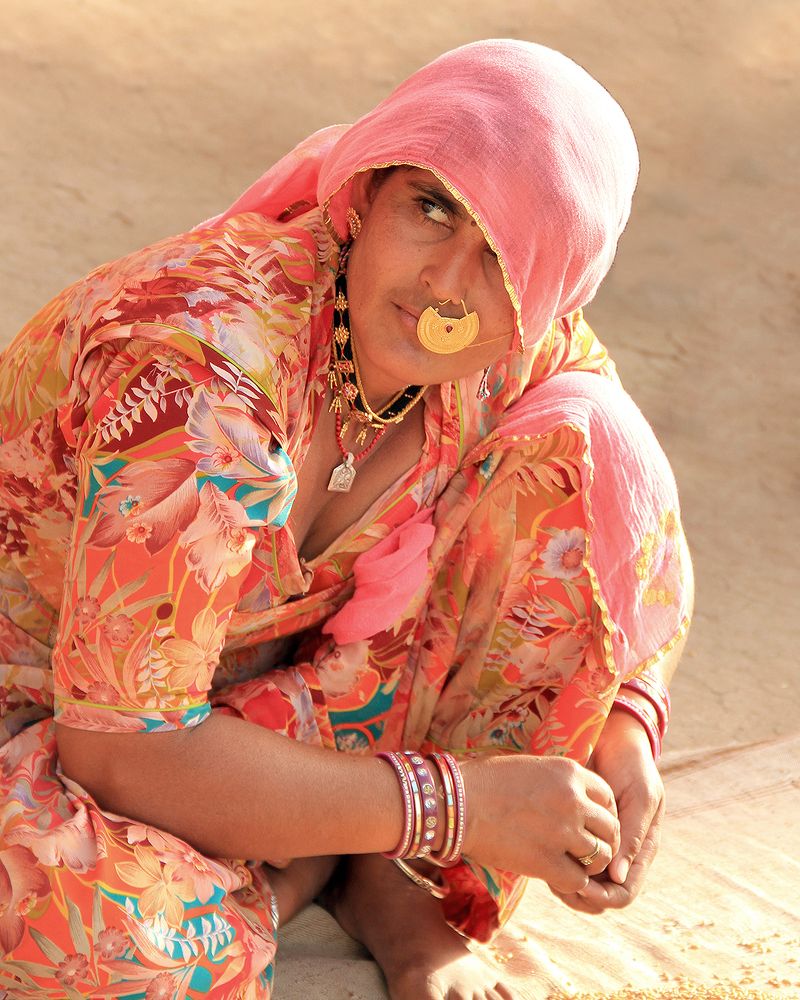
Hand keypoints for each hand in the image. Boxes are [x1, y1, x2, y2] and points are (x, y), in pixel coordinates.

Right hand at [460, 754, 620, 893]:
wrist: (456, 803)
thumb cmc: (485, 782)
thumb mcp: (531, 768)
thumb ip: (558, 783)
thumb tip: (575, 801)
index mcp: (570, 772)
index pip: (608, 797)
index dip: (604, 814)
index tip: (593, 825)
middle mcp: (573, 800)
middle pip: (611, 828)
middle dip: (603, 842)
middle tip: (587, 850)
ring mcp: (563, 831)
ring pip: (600, 856)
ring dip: (589, 864)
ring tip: (572, 864)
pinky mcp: (547, 861)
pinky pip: (578, 879)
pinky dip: (572, 882)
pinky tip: (557, 876)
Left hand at [549, 707, 664, 913]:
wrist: (611, 737)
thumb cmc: (631, 765)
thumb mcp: (640, 796)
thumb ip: (633, 834)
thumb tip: (617, 877)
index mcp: (639, 850)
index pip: (623, 892)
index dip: (604, 897)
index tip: (582, 887)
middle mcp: (617, 853)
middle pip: (599, 896)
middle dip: (580, 897)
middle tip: (557, 885)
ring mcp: (596, 843)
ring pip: (581, 882)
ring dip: (564, 884)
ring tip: (546, 874)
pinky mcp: (575, 829)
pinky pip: (566, 859)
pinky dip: (555, 863)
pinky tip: (541, 855)